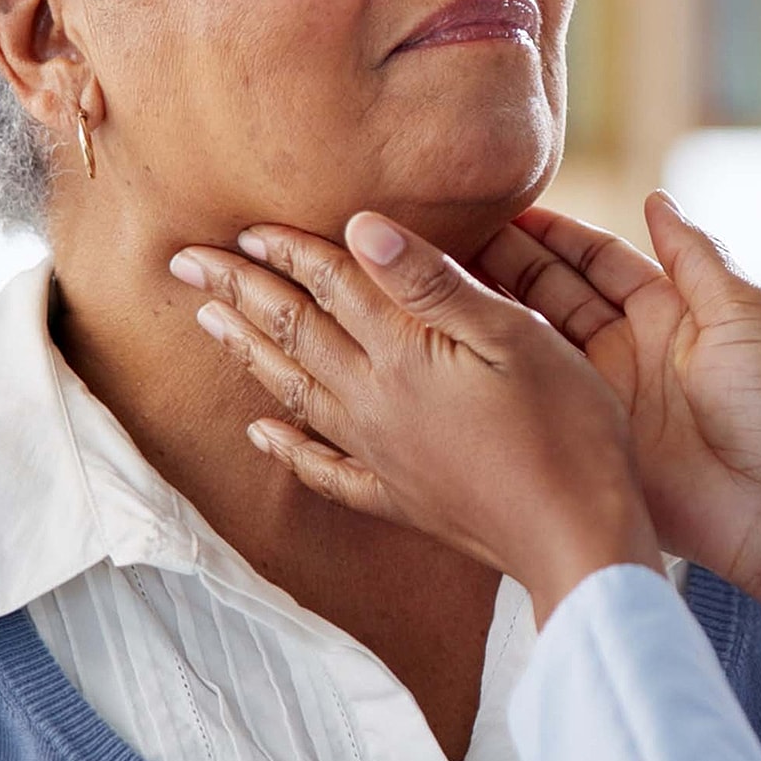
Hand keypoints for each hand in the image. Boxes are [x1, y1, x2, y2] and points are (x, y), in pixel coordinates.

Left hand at [170, 211, 661, 621]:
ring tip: (206, 322)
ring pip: (294, 391)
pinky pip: (324, 470)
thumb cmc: (565, 425)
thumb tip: (360, 228)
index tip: (243, 225)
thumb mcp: (513, 334)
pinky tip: (261, 435)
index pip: (333, 284)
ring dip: (248, 352)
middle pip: (295, 332)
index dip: (288, 249)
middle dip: (238, 290)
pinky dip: (287, 450)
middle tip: (182, 261)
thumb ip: (431, 282)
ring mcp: (381, 453)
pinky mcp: (398, 497)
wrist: (577, 536)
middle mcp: (376, 401)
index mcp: (404, 353)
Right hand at [477, 191, 760, 663]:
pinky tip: (457, 341)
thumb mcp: (743, 313)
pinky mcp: (589, 435)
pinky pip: (537, 393)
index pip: (597, 259)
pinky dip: (499, 367)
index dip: (552, 233)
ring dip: (492, 308)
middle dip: (507, 261)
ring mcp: (604, 392)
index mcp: (668, 310)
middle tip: (450, 234)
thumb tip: (657, 197)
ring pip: (536, 338)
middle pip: (556, 291)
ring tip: (437, 276)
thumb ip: (696, 255)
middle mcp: (628, 346)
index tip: (504, 208)